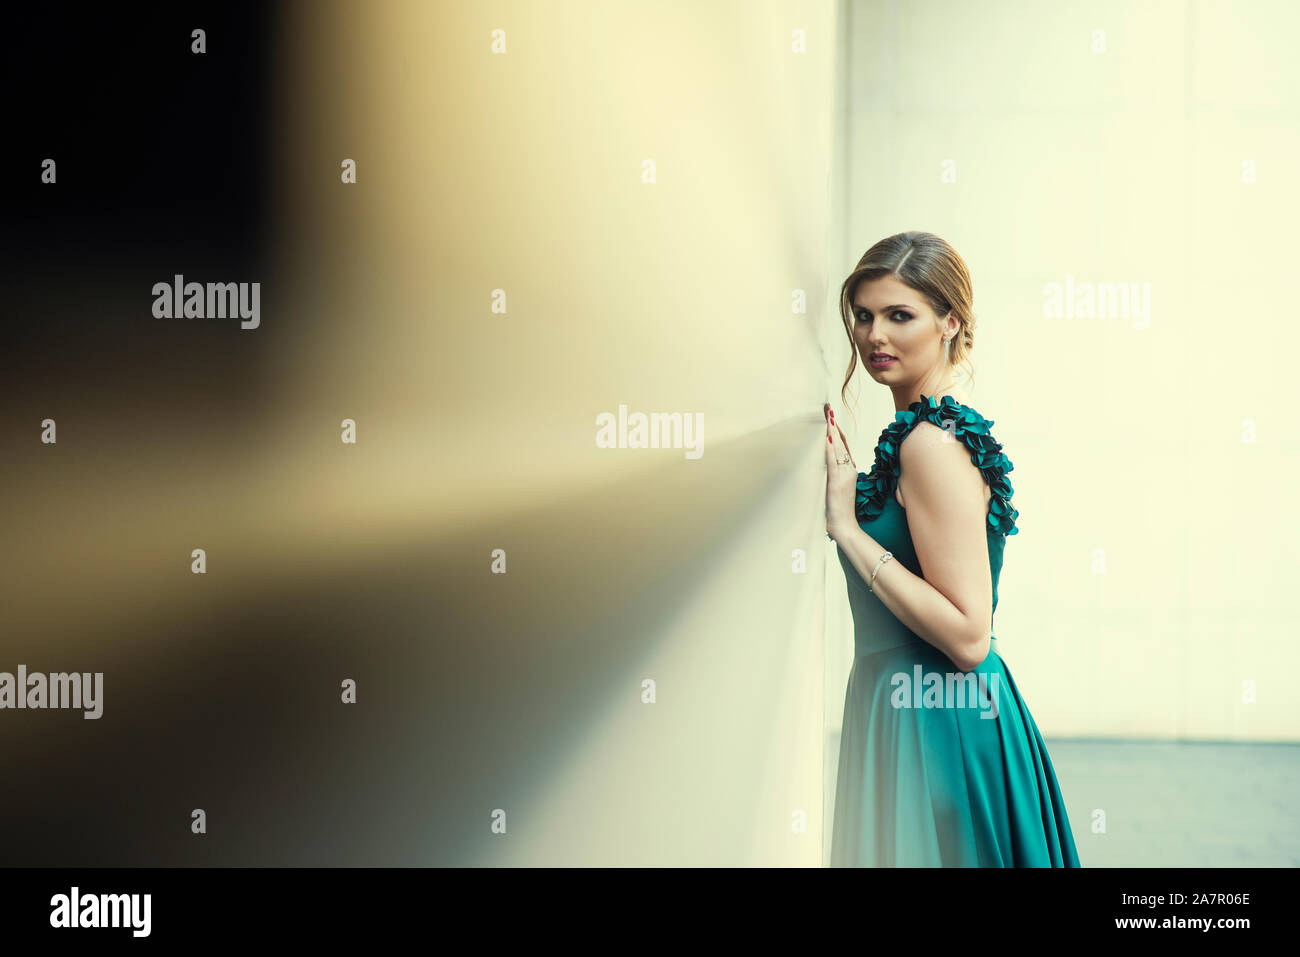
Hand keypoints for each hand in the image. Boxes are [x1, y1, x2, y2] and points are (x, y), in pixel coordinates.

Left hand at [824, 403, 857, 542]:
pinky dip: (830, 448)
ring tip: (827, 416)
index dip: (837, 429)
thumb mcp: (837, 486)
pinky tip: (827, 437)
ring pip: (838, 448)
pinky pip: (833, 462)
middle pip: (842, 441)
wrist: (843, 525)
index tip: (831, 415)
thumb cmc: (838, 508)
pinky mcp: (837, 482)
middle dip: (833, 424)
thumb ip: (835, 473)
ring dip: (832, 431)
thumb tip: (826, 462)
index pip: (843, 444)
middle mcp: (849, 469)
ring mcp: (844, 475)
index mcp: (849, 469)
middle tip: (828, 408)